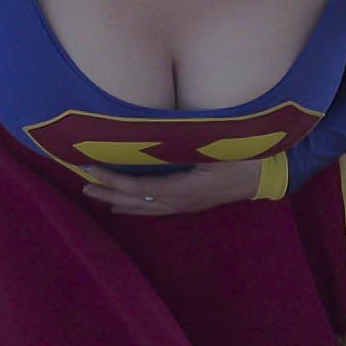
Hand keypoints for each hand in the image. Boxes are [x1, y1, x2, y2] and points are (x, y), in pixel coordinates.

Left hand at [78, 160, 265, 215]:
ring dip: (116, 201)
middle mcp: (177, 202)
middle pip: (133, 201)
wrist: (264, 176)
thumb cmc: (240, 157)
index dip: (111, 179)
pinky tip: (124, 207)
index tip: (90, 168)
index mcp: (180, 189)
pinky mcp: (189, 204)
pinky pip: (154, 209)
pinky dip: (134, 207)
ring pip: (142, 208)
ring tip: (94, 195)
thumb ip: (183, 143)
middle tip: (81, 184)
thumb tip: (154, 135)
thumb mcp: (212, 147)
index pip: (136, 186)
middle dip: (106, 192)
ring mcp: (183, 206)